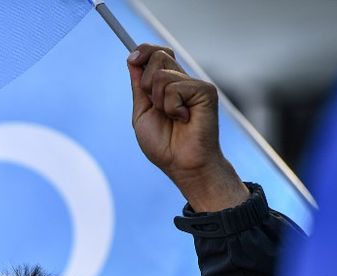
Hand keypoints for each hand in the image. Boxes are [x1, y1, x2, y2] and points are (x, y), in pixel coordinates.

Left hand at [128, 44, 248, 211]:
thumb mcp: (142, 112)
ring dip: (158, 100)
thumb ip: (139, 87)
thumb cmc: (163, 144)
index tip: (132, 59)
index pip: (157, 53)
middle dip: (146, 83)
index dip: (144, 51)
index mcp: (168, 85)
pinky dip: (171, 107)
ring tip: (171, 117)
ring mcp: (194, 84)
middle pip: (158, 55)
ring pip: (162, 73)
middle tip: (155, 106)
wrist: (181, 164)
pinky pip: (175, 88)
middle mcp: (182, 81)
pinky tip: (183, 119)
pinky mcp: (205, 90)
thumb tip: (133, 59)